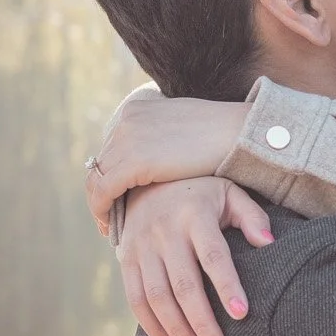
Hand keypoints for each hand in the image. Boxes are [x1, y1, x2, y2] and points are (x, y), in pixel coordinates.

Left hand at [86, 95, 249, 231]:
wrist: (237, 132)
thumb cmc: (219, 134)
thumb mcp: (180, 126)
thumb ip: (161, 136)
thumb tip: (155, 153)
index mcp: (136, 109)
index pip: (111, 148)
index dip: (109, 175)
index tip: (115, 197)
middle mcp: (126, 121)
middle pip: (100, 163)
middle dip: (101, 191)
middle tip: (107, 216)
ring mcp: (127, 139)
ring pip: (97, 179)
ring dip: (99, 204)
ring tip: (108, 224)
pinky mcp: (134, 161)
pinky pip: (103, 191)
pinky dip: (102, 209)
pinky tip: (110, 225)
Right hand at [119, 179, 274, 335]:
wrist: (147, 179)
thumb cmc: (200, 192)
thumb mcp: (229, 192)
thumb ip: (252, 216)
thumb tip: (269, 242)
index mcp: (194, 214)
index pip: (213, 255)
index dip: (226, 286)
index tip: (242, 314)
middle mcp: (165, 231)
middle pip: (183, 284)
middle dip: (201, 322)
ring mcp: (142, 246)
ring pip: (156, 296)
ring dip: (176, 329)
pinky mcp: (125, 259)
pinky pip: (135, 298)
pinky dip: (151, 325)